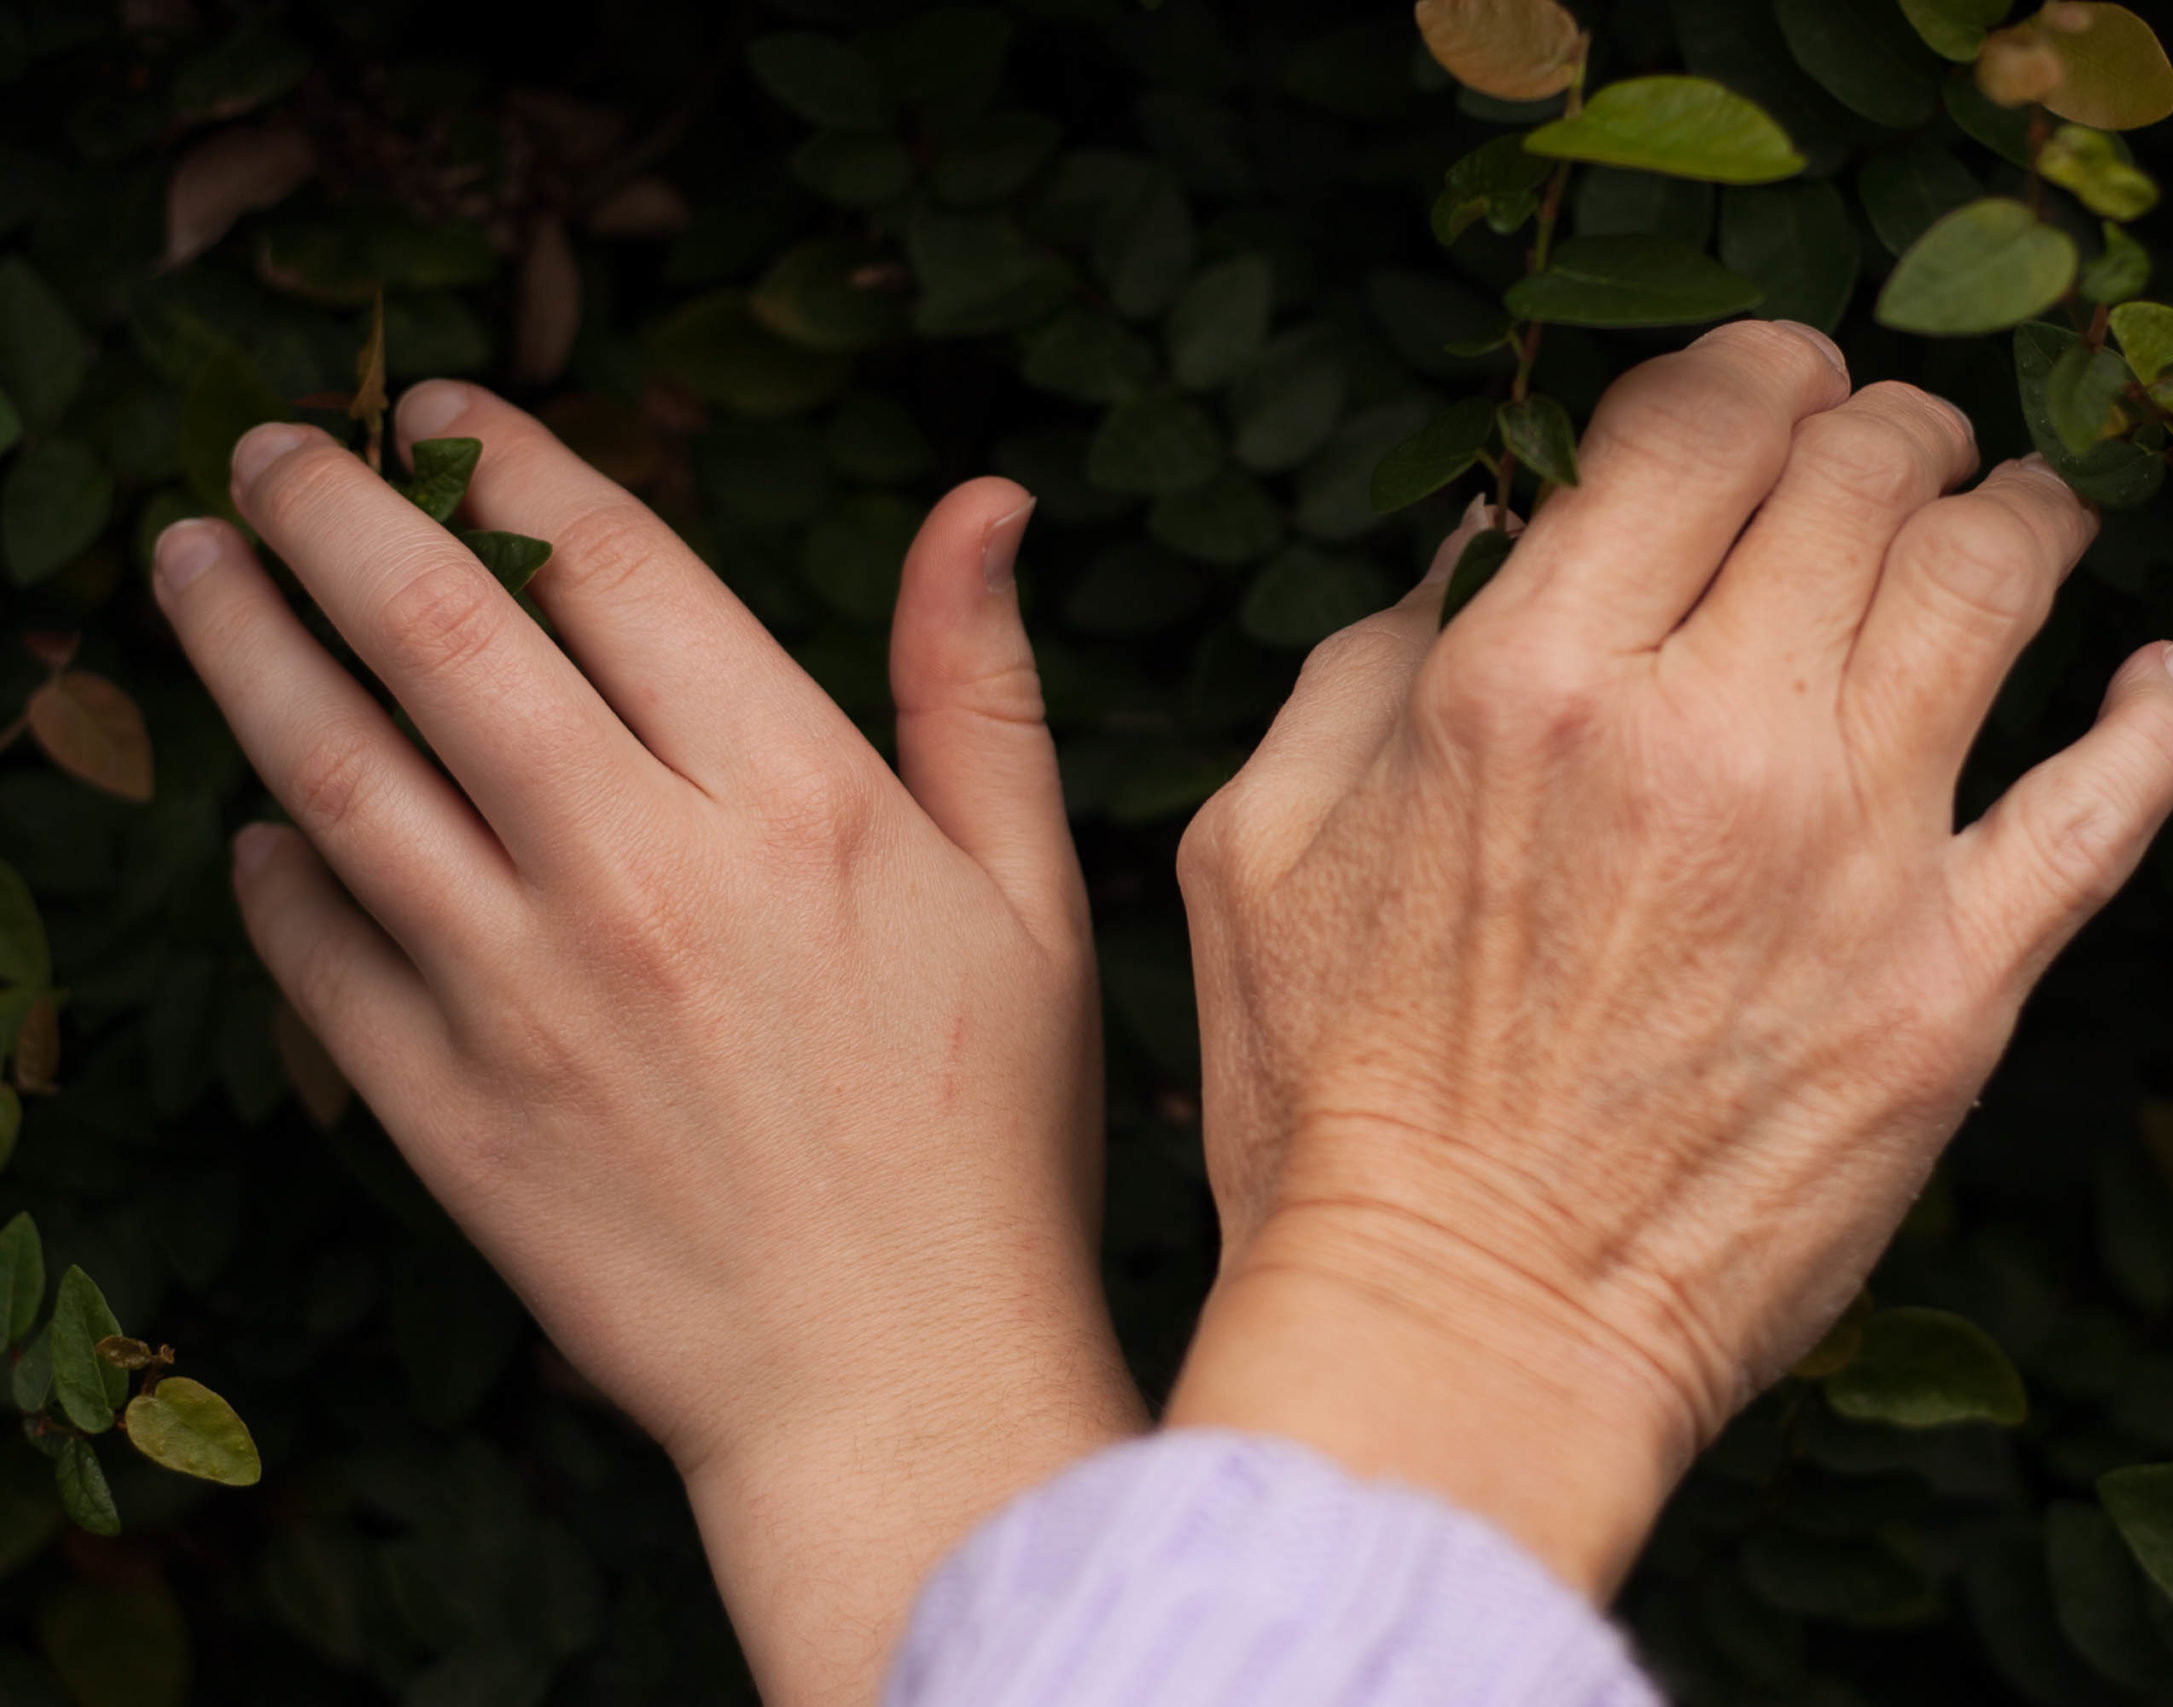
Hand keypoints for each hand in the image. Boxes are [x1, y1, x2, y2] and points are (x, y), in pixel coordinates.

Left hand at [153, 384, 1143, 1701]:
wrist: (899, 1381)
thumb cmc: (986, 1136)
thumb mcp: (1028, 890)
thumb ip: (976, 684)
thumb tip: (984, 501)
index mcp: (799, 801)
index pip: (615, 568)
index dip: (514, 464)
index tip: (451, 411)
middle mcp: (643, 874)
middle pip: (437, 631)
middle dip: (330, 510)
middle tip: (268, 452)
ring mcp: (526, 995)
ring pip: (334, 770)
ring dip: (242, 645)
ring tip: (190, 570)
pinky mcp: (446, 1112)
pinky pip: (313, 952)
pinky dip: (268, 869)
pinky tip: (259, 825)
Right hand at [1163, 321, 2172, 1591]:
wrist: (1461, 1336)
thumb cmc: (1329, 1107)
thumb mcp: (1256, 848)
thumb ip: (1358, 664)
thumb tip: (1480, 544)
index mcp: (1531, 682)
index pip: (1703, 419)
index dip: (1745, 363)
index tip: (1756, 386)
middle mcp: (1712, 738)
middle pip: (1866, 468)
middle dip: (1880, 424)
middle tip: (1881, 447)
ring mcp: (1853, 857)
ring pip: (1999, 581)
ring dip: (2018, 511)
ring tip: (2015, 512)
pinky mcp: (1953, 987)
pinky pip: (2110, 803)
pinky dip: (2159, 712)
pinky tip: (2169, 670)